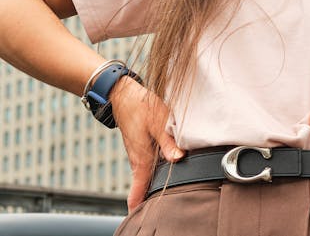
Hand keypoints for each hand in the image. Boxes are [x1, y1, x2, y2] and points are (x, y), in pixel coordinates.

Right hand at [110, 76, 184, 211]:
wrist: (124, 95)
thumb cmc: (141, 107)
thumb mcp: (158, 122)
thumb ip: (168, 141)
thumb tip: (179, 158)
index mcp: (141, 159)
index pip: (138, 191)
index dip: (139, 207)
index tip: (140, 220)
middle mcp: (138, 160)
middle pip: (144, 188)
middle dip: (150, 201)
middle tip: (160, 213)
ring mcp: (139, 155)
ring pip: (147, 177)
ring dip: (153, 187)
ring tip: (165, 198)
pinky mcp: (142, 148)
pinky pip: (148, 166)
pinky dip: (154, 174)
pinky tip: (166, 172)